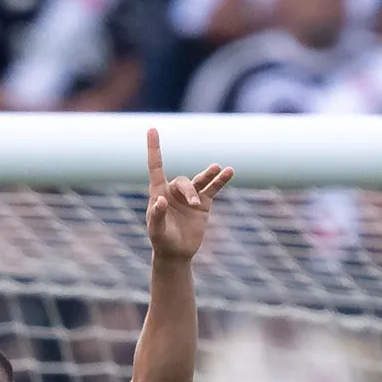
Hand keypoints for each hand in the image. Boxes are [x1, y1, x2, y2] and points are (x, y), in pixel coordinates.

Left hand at [143, 127, 233, 264]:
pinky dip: (221, 180)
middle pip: (184, 181)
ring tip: (218, 169)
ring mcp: (190, 196)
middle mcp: (173, 191)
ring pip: (200, 181)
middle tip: (194, 205)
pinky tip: (229, 172)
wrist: (176, 253)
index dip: (154, 148)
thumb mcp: (156, 231)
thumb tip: (159, 199)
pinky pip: (213, 188)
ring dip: (209, 176)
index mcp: (157, 193)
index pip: (156, 166)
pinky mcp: (204, 203)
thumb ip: (156, 215)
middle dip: (190, 191)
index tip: (152, 129)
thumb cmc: (161, 241)